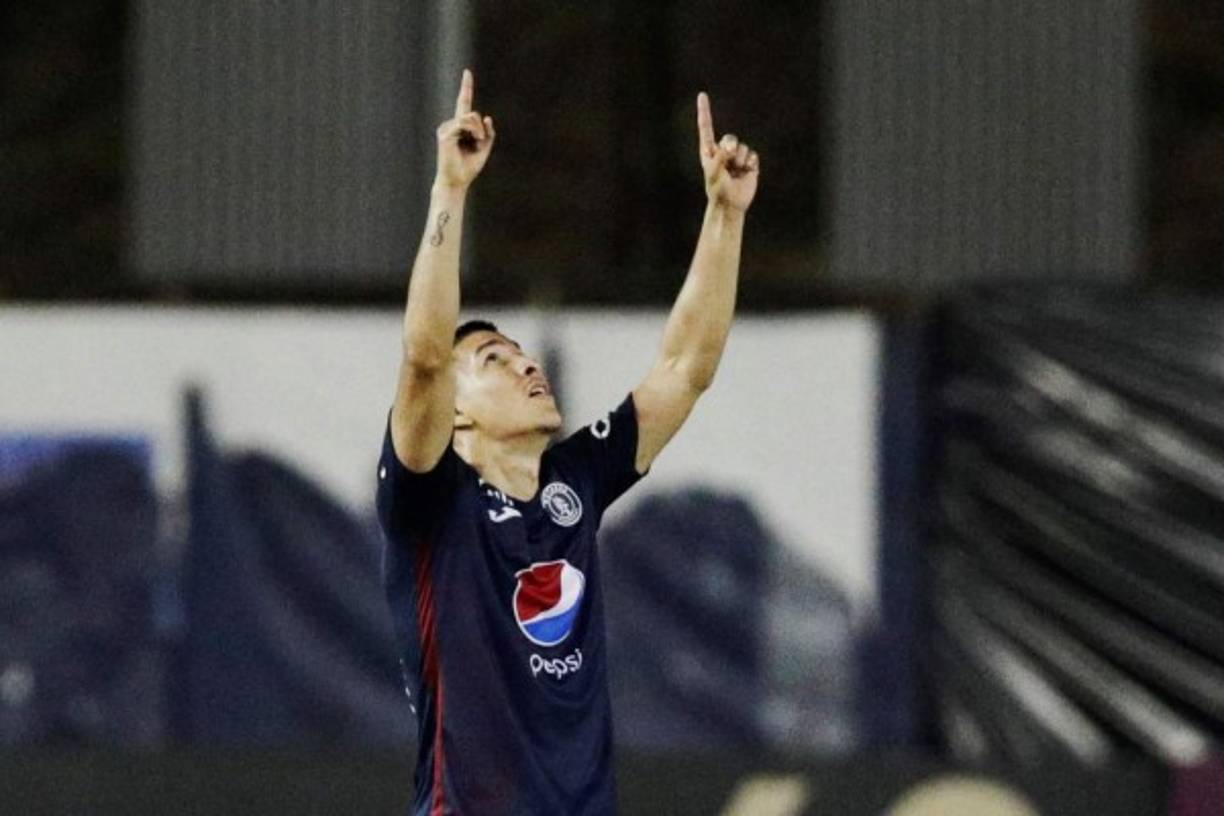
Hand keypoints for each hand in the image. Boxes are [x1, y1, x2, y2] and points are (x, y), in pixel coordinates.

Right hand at [435, 69, 495, 189]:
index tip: (467, 72)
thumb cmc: (469, 167)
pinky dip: (473, 130)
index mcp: (460, 127)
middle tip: (480, 142)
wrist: (457, 181)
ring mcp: (447, 128)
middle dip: (481, 128)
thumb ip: (487, 133)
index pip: (463, 103)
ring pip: (470, 116)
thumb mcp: (484, 148)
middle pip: (471, 112)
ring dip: (478, 130)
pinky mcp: (445, 133)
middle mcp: (451, 124)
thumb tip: (487, 118)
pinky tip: (474, 140)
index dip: (466, 87)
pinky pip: (464, 123)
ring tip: (477, 142)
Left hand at [696, 92, 757, 211]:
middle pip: (730, 138)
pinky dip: (749, 164)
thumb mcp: (713, 171)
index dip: (705, 111)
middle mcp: (722, 151)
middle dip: (731, 148)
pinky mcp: (749, 163)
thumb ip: (720, 156)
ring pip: (742, 147)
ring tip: (735, 173)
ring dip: (739, 161)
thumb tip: (732, 147)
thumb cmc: (717, 189)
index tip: (702, 95)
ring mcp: (736, 157)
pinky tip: (745, 174)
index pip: (706, 127)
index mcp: (709, 151)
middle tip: (728, 160)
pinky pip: (753, 155)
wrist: (730, 205)